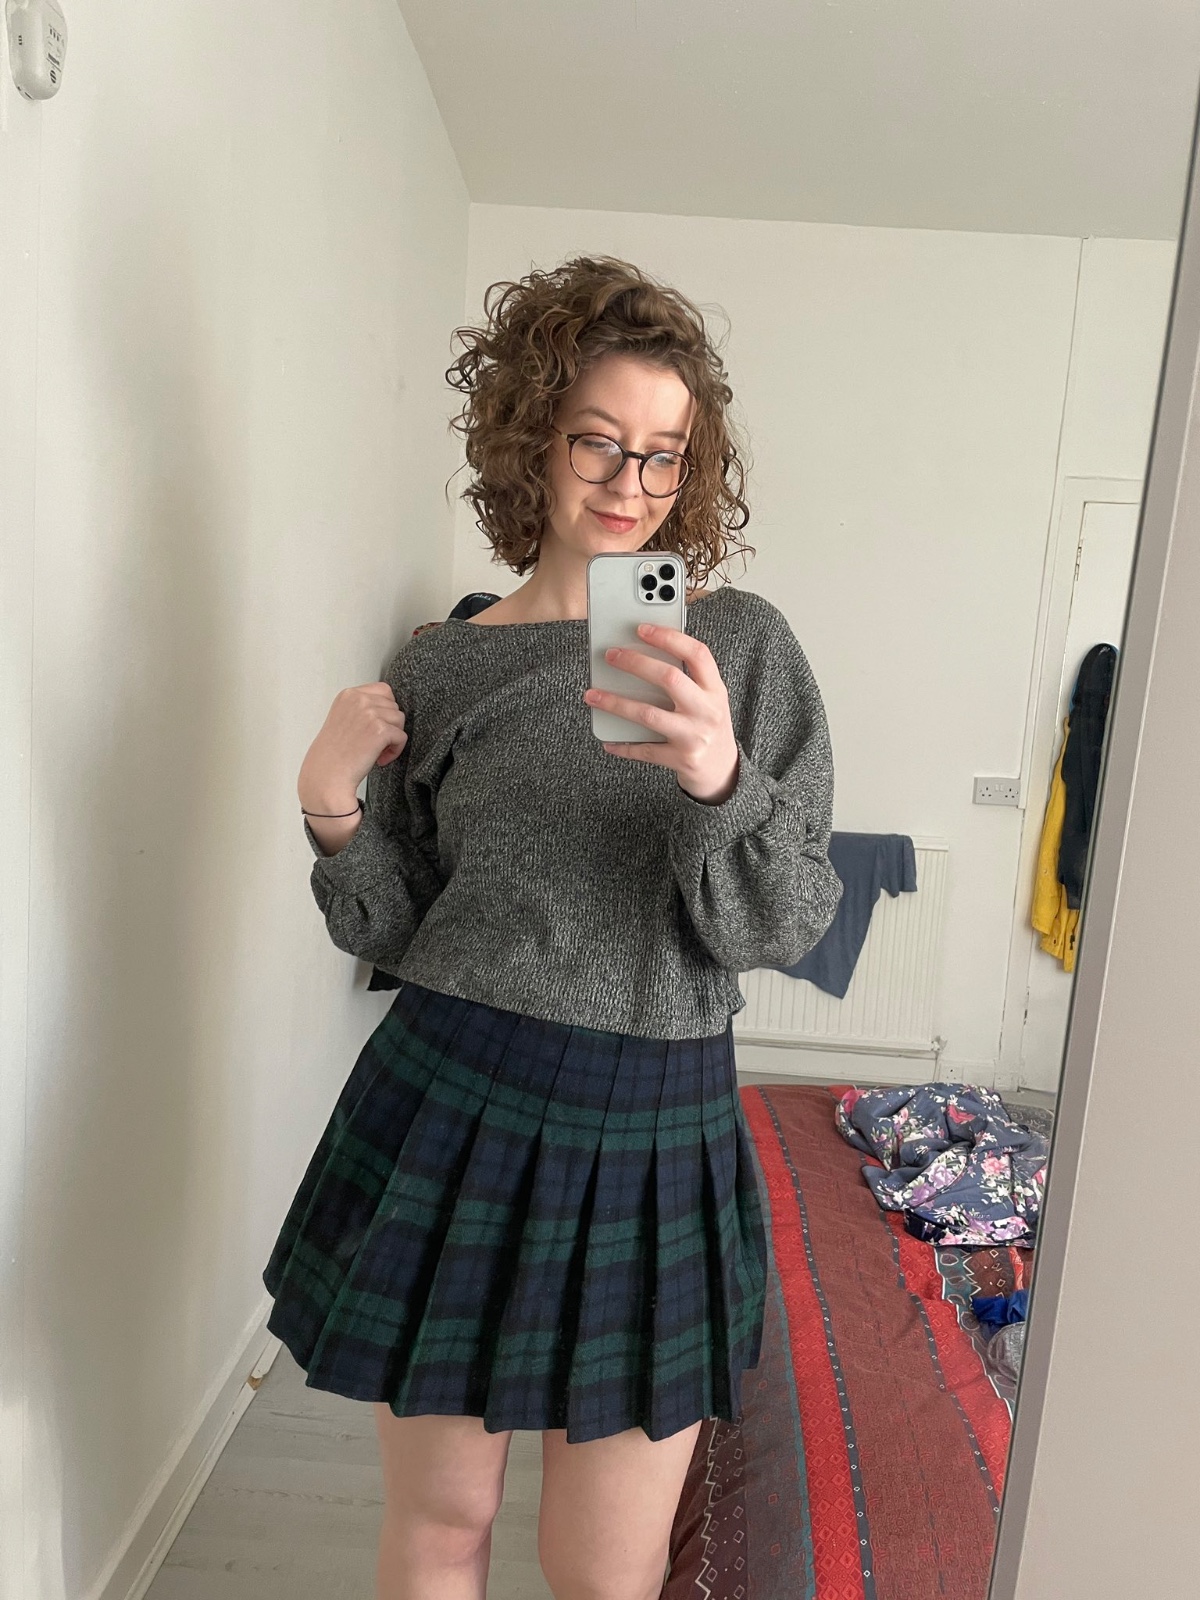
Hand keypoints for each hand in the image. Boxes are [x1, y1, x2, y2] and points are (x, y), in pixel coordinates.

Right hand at [298, 682, 407, 811]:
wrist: (327, 776)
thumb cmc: (334, 754)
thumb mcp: (343, 719)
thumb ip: (362, 708)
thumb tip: (390, 707)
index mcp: (348, 694)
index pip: (384, 690)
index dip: (385, 710)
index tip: (375, 727)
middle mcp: (358, 699)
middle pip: (394, 706)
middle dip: (389, 725)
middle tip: (374, 743)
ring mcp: (369, 713)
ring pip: (400, 720)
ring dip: (393, 738)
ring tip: (377, 751)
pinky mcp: (380, 730)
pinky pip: (402, 737)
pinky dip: (395, 751)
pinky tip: (380, 759)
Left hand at [583, 623, 739, 803]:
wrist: (723, 771)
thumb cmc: (707, 726)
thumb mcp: (708, 699)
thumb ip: (687, 679)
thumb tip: (641, 654)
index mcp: (715, 690)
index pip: (698, 654)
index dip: (669, 638)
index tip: (642, 628)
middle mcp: (707, 711)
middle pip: (670, 678)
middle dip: (636, 663)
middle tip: (611, 655)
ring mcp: (694, 737)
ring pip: (648, 714)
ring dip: (616, 703)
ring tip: (592, 695)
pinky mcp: (681, 760)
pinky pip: (645, 750)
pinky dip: (623, 746)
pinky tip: (607, 740)